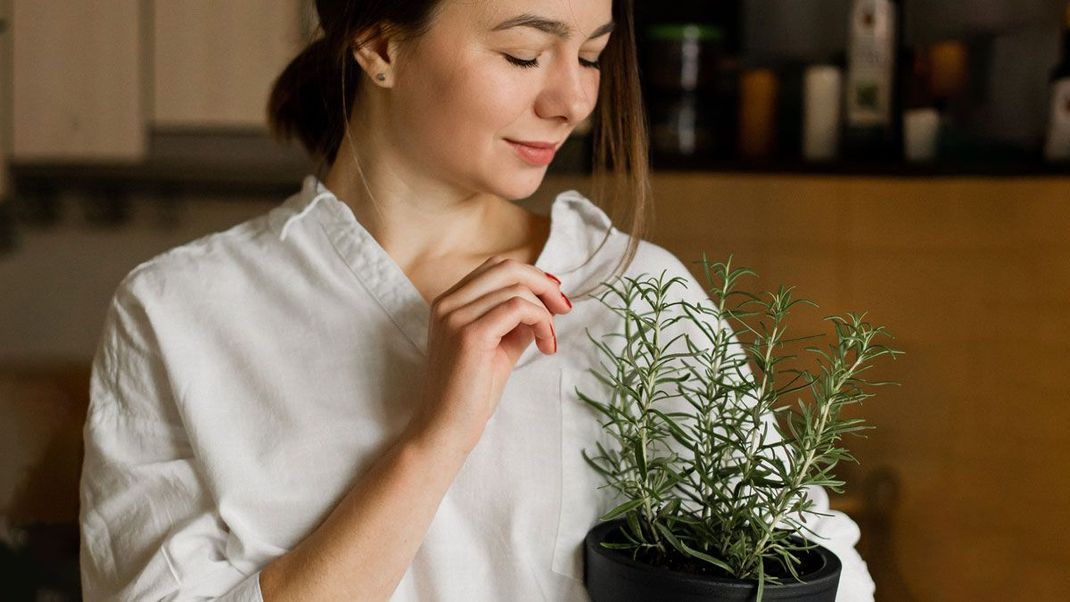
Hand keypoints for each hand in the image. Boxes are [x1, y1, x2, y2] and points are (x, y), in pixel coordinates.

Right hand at [406, 256, 571, 451]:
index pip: (495, 268)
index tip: (553, 300)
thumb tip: (546, 304)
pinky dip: (541, 321)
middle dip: (543, 284)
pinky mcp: (470, 334)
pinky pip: (518, 307)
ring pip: (516, 287)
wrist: (444, 430)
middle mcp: (447, 303)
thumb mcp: (498, 349)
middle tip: (564, 309)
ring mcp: (455, 316)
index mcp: (448, 303)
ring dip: (545, 311)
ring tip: (548, 340)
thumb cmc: (469, 395)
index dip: (530, 277)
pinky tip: (545, 345)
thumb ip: (516, 323)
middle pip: (506, 267)